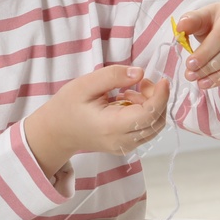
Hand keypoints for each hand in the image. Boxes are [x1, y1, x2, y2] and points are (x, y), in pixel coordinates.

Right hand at [23, 65, 170, 177]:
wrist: (57, 131)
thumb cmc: (68, 106)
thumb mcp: (85, 84)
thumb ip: (113, 76)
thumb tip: (140, 73)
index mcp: (112, 126)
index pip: (149, 114)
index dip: (161, 96)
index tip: (163, 79)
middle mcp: (122, 141)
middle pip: (157, 121)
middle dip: (157, 98)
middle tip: (140, 82)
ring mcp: (125, 146)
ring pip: (155, 127)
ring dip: (151, 105)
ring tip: (130, 91)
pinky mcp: (126, 145)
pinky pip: (146, 130)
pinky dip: (145, 113)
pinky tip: (128, 102)